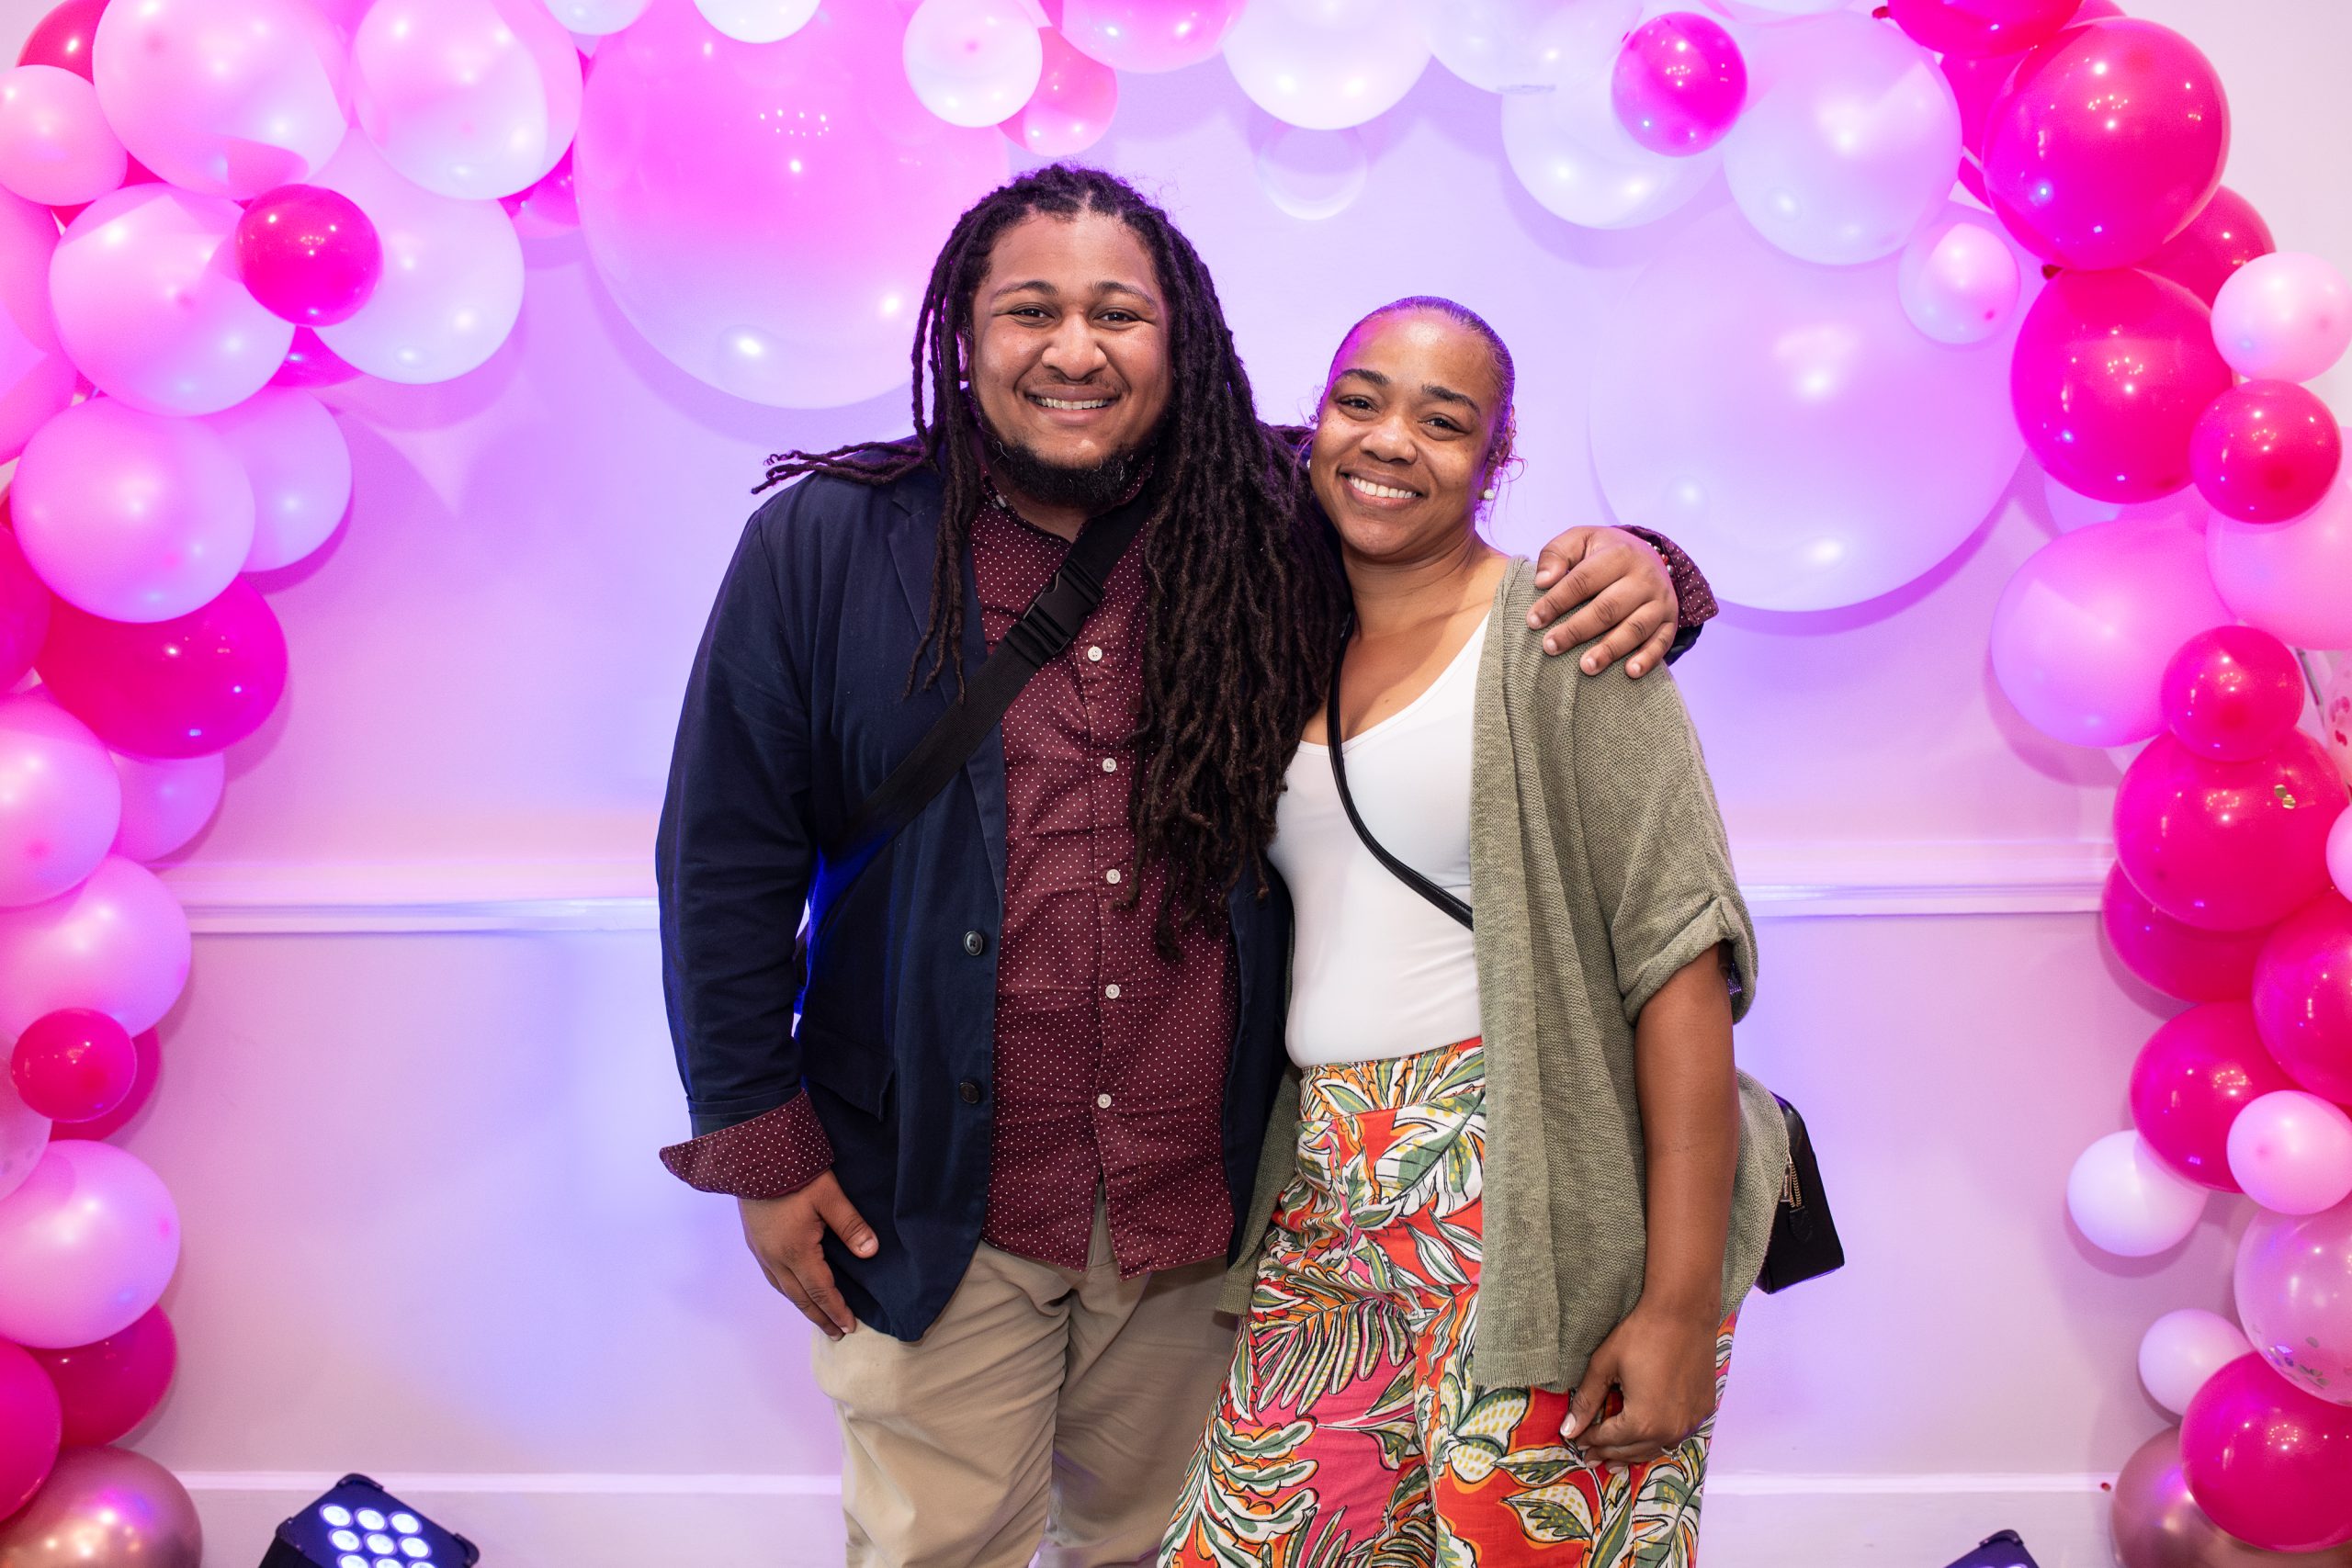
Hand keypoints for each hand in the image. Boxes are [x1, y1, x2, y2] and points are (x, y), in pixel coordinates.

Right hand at [737, 1171, 877, 1338]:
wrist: (752, 1156)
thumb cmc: (795, 1174)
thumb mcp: (829, 1196)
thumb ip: (851, 1225)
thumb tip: (871, 1252)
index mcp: (796, 1251)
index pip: (821, 1290)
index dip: (836, 1310)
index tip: (849, 1327)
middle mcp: (775, 1258)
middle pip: (800, 1297)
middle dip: (820, 1316)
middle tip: (836, 1333)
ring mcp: (761, 1251)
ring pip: (783, 1289)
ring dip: (802, 1305)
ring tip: (817, 1316)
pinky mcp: (754, 1241)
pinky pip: (772, 1277)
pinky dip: (787, 1290)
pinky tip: (793, 1287)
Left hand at [1527, 527, 1679, 677]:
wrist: (1646, 554)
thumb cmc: (1602, 552)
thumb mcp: (1579, 540)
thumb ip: (1556, 554)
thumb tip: (1543, 581)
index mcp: (1620, 553)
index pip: (1583, 580)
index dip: (1557, 602)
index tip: (1533, 620)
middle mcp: (1644, 577)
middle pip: (1608, 608)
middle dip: (1577, 630)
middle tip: (1550, 647)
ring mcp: (1660, 600)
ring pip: (1635, 628)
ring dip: (1610, 650)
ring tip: (1585, 667)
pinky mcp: (1671, 619)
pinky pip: (1662, 641)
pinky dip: (1648, 658)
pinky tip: (1629, 672)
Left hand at [1562, 1303, 1720, 1465]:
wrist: (1684, 1312)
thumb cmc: (1641, 1334)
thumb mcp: (1604, 1366)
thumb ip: (1586, 1401)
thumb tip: (1568, 1431)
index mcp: (1643, 1422)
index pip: (1609, 1439)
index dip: (1590, 1440)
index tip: (1578, 1441)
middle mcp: (1670, 1430)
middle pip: (1632, 1450)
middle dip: (1608, 1452)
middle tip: (1591, 1457)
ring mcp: (1690, 1422)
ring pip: (1656, 1447)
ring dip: (1634, 1452)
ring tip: (1615, 1458)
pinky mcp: (1703, 1410)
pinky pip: (1677, 1434)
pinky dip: (1659, 1438)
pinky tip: (1648, 1436)